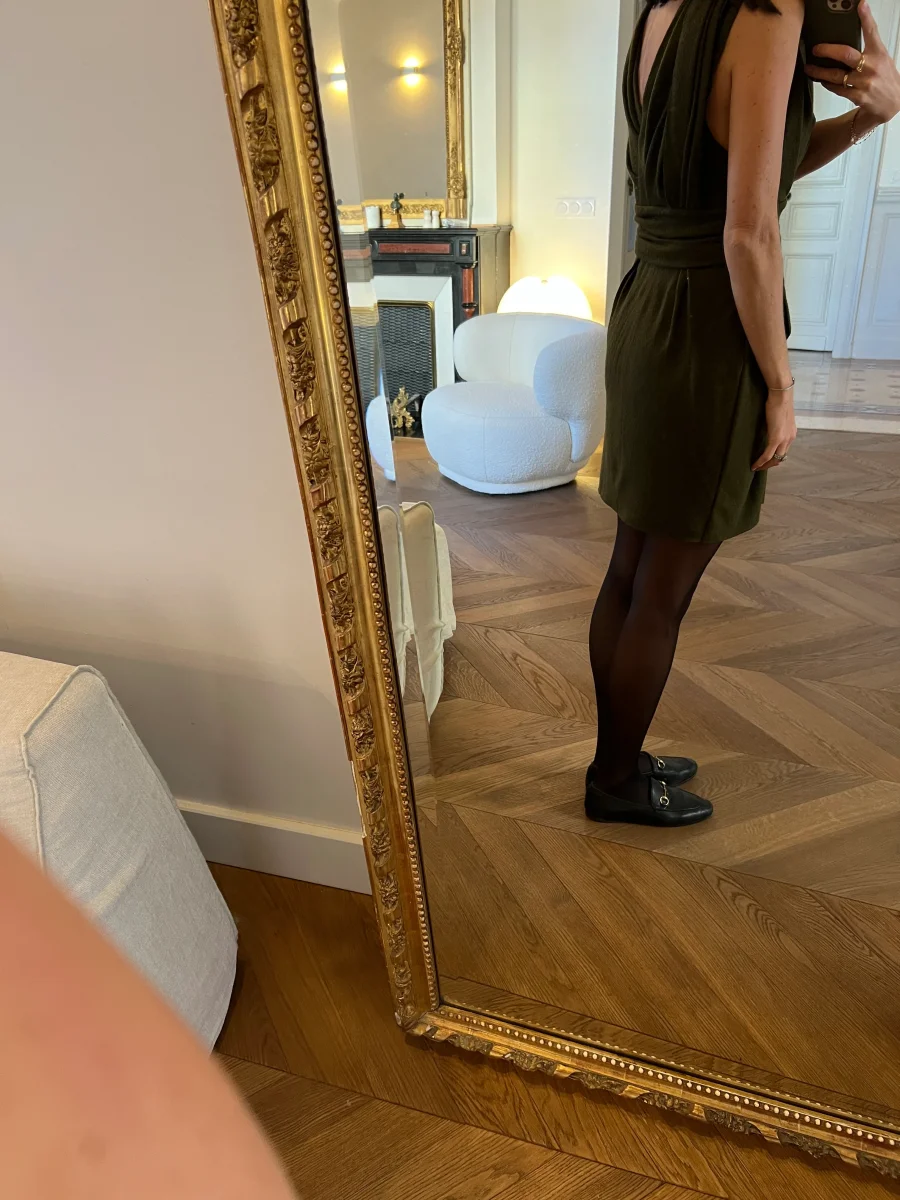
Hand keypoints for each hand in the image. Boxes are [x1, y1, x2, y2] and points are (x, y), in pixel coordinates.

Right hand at [752, 391, 796, 471]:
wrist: (781, 395)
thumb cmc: (778, 401)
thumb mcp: (778, 416)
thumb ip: (776, 426)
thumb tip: (769, 429)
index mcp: (791, 434)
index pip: (783, 451)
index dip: (775, 458)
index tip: (765, 461)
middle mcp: (790, 439)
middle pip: (780, 458)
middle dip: (770, 464)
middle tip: (759, 467)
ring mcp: (784, 439)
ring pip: (775, 459)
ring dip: (765, 465)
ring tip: (756, 468)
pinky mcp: (776, 438)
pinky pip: (768, 455)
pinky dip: (761, 461)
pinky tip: (754, 465)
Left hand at [805, 2, 899, 130]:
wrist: (893, 102)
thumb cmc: (885, 78)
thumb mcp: (881, 58)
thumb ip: (868, 48)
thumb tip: (849, 36)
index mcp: (878, 53)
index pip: (872, 32)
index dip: (866, 18)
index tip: (860, 6)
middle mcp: (871, 67)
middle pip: (846, 54)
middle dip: (828, 51)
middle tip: (816, 49)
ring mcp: (864, 83)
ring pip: (837, 75)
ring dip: (820, 72)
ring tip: (809, 68)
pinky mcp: (858, 96)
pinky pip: (838, 89)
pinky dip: (828, 84)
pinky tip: (822, 80)